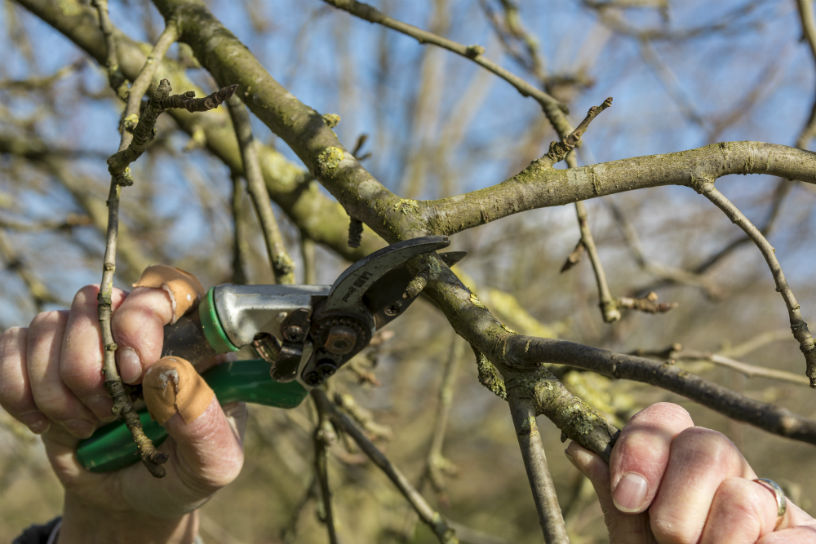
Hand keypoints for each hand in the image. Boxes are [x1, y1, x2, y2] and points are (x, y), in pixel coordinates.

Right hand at [0, 281, 245, 543]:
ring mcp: (87, 340)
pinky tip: (44, 423)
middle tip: (109, 412)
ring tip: (86, 425)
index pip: (164, 289)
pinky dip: (17, 389)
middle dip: (90, 367)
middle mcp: (136, 327)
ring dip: (57, 387)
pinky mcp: (43, 361)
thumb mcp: (214, 462)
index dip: (139, 322)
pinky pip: (10, 345)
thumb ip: (204, 422)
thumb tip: (165, 372)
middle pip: (95, 301)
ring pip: (49, 323)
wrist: (135, 499)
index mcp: (190, 338)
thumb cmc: (184, 473)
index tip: (132, 372)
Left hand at [565, 402, 815, 542]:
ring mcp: (769, 501)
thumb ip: (617, 501)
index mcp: (679, 465)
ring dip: (714, 543)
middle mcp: (726, 473)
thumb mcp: (635, 541)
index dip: (641, 450)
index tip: (627, 497)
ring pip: (741, 495)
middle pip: (705, 444)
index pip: (665, 417)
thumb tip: (579, 447)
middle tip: (671, 541)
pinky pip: (784, 536)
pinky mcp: (805, 533)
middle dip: (676, 505)